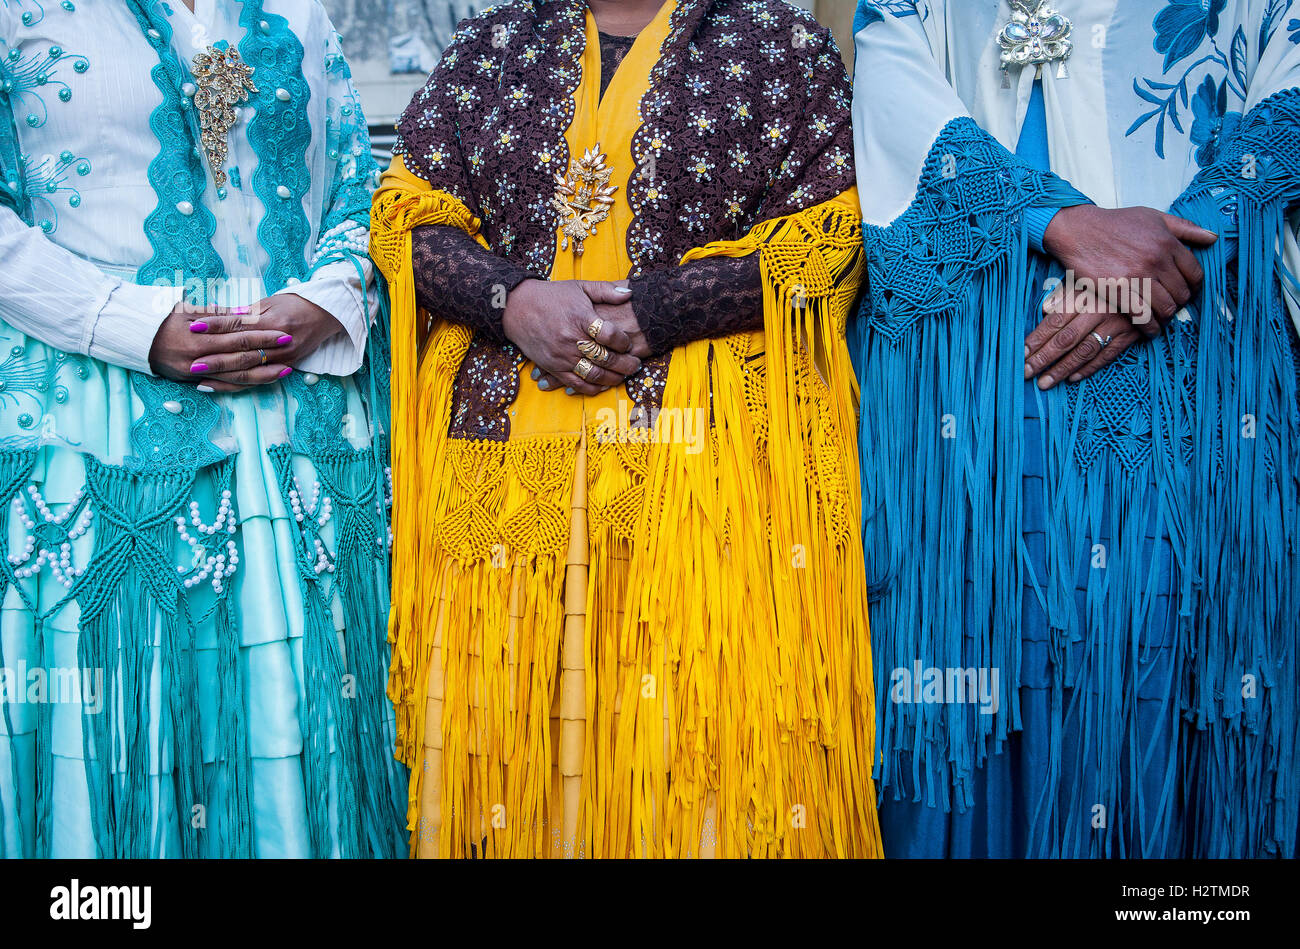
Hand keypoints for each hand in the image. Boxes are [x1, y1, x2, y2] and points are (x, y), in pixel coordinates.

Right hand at [149, 303, 293, 390]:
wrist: (135, 340)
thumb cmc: (162, 320)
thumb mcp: (186, 311)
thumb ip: (216, 314)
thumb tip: (244, 313)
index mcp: (198, 338)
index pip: (237, 336)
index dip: (261, 335)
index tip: (281, 331)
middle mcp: (199, 358)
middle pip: (241, 357)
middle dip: (267, 352)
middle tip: (290, 345)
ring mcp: (197, 373)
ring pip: (236, 376)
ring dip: (263, 374)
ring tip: (286, 370)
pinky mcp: (194, 382)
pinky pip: (225, 385)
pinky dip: (245, 383)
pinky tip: (263, 380)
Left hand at [184, 294, 347, 391]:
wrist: (325, 314)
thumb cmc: (294, 304)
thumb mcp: (268, 303)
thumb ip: (243, 313)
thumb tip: (214, 314)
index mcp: (273, 320)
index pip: (239, 324)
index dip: (215, 326)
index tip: (194, 327)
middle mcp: (279, 341)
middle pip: (242, 351)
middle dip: (216, 358)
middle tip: (191, 363)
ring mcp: (285, 356)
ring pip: (249, 369)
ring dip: (224, 375)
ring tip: (200, 378)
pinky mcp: (287, 365)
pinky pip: (259, 379)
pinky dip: (238, 383)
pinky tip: (219, 385)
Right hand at [503, 279, 641, 395]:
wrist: (518, 307)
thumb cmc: (552, 296)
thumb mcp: (579, 286)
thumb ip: (606, 290)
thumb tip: (630, 294)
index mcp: (580, 317)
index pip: (609, 334)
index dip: (623, 341)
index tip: (628, 343)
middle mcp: (571, 338)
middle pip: (605, 358)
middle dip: (625, 364)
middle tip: (636, 364)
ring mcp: (562, 355)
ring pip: (594, 374)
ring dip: (613, 378)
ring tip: (624, 376)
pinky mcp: (553, 367)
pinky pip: (576, 384)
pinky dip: (592, 388)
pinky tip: (603, 384)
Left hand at [1025, 285, 1140, 388]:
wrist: (1150, 281)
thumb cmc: (1107, 281)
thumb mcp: (1083, 280)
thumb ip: (1063, 295)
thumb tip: (1044, 310)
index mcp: (1084, 295)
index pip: (1055, 321)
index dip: (1037, 339)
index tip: (1020, 355)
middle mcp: (1099, 310)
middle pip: (1066, 339)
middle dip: (1044, 358)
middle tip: (1026, 373)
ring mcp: (1116, 324)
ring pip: (1085, 351)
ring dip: (1063, 369)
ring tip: (1045, 383)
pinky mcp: (1130, 334)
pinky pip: (1107, 356)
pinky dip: (1089, 369)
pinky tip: (1072, 378)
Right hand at [1029, 205, 1216, 388]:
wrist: (1079, 230)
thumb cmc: (1115, 223)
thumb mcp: (1153, 217)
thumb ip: (1185, 227)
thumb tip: (1212, 238)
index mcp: (1168, 243)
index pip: (1195, 273)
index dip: (1195, 287)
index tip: (1188, 293)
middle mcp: (1156, 260)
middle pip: (1181, 293)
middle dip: (1180, 304)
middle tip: (1172, 307)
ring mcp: (1137, 277)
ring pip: (1165, 307)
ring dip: (1166, 318)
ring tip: (1161, 319)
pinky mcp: (1118, 291)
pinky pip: (1142, 316)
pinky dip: (1149, 327)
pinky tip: (1149, 330)